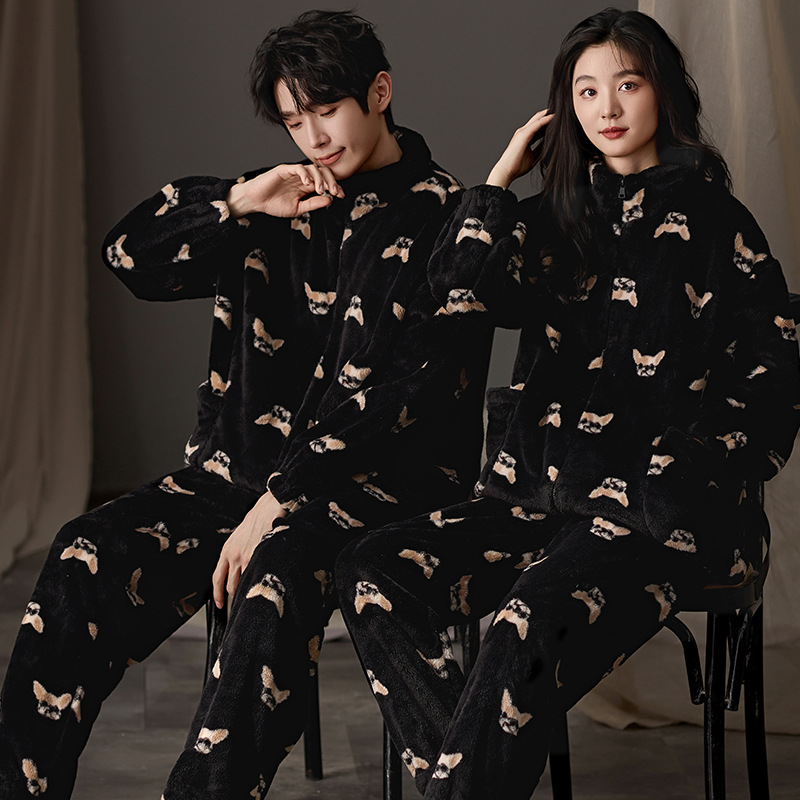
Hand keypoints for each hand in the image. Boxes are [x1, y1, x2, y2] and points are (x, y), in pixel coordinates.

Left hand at [212, 491, 287, 607]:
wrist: (269, 506)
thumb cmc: (257, 519)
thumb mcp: (240, 537)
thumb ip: (237, 553)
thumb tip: (240, 570)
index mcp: (227, 550)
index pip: (217, 578)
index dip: (217, 594)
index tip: (220, 604)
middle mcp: (233, 555)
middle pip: (230, 586)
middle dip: (236, 596)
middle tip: (243, 602)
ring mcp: (246, 556)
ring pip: (243, 584)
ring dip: (248, 591)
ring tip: (255, 593)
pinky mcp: (259, 555)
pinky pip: (256, 575)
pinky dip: (258, 582)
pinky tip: (263, 583)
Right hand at [226, 163, 343, 218]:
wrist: (256, 202)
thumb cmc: (274, 204)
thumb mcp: (298, 208)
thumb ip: (313, 204)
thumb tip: (330, 200)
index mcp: (307, 186)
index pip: (325, 182)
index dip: (335, 187)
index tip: (341, 195)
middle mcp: (302, 178)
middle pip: (322, 173)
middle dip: (331, 181)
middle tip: (335, 191)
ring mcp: (294, 173)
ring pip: (312, 169)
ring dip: (319, 179)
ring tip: (320, 190)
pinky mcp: (284, 170)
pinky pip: (298, 168)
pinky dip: (305, 174)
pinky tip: (308, 184)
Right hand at [486, 109, 553, 189]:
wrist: (506, 171)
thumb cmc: (517, 167)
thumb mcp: (533, 156)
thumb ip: (540, 149)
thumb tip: (549, 145)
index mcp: (525, 137)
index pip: (538, 125)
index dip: (547, 122)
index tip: (559, 121)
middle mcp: (523, 132)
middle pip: (538, 118)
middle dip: (549, 114)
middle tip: (561, 113)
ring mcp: (523, 132)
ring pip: (538, 118)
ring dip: (549, 114)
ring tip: (560, 112)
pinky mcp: (524, 134)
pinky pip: (537, 124)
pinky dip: (546, 119)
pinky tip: (554, 117)